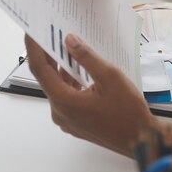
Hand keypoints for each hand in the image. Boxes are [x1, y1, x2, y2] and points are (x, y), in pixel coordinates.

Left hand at [24, 33, 153, 154]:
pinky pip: (67, 97)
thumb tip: (70, 41)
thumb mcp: (110, 77)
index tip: (31, 31)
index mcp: (64, 102)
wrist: (140, 139)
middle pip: (47, 78)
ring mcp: (67, 119)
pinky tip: (79, 69)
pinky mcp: (75, 122)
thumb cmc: (128, 112)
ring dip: (62, 69)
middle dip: (49, 55)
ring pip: (58, 87)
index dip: (33, 48)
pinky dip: (70, 82)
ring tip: (68, 47)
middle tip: (51, 33)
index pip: (39, 69)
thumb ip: (86, 57)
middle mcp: (60, 112)